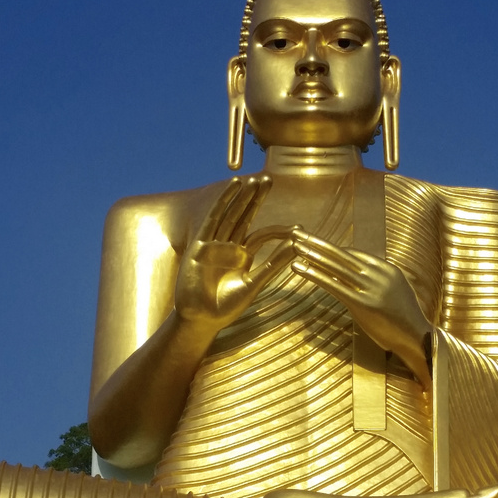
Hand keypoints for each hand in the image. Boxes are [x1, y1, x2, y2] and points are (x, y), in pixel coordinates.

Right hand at [175, 175, 293, 336]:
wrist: (200, 319)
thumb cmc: (225, 307)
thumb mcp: (254, 285)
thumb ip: (273, 265)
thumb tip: (296, 246)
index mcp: (242, 257)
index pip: (261, 234)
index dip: (278, 229)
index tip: (297, 226)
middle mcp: (229, 247)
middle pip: (244, 217)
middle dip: (255, 198)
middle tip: (268, 179)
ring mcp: (214, 244)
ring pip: (231, 214)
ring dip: (242, 196)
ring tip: (253, 179)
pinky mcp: (201, 245)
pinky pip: (214, 219)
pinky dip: (223, 202)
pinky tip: (234, 188)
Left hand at [292, 230, 431, 387]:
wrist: (417, 338)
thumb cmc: (404, 319)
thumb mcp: (394, 292)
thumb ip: (377, 281)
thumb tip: (360, 275)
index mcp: (387, 269)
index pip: (354, 254)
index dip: (332, 248)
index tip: (314, 241)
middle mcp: (378, 274)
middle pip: (342, 255)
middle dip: (318, 243)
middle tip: (297, 233)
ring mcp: (371, 289)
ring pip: (336, 267)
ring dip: (313, 255)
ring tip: (295, 247)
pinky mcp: (363, 305)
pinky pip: (334, 286)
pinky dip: (315, 275)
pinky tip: (300, 268)